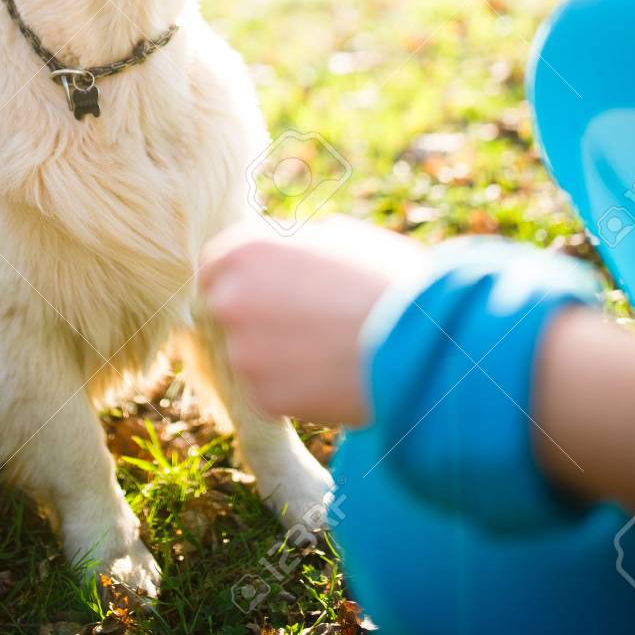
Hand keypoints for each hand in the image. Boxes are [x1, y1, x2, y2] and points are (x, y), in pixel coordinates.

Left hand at [199, 218, 427, 425]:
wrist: (419, 342)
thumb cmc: (387, 279)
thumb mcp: (343, 238)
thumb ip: (299, 244)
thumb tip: (291, 247)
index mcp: (248, 250)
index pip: (216, 266)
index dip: (241, 278)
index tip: (263, 290)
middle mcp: (232, 299)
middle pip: (224, 311)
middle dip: (252, 317)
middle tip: (296, 325)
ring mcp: (243, 352)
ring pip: (247, 354)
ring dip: (273, 355)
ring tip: (324, 351)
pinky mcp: (262, 397)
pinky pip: (268, 390)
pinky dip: (292, 388)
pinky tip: (328, 377)